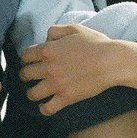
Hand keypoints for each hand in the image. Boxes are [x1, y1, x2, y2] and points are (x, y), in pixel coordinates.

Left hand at [20, 23, 134, 114]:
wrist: (112, 61)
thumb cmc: (96, 43)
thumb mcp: (75, 28)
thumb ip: (56, 31)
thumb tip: (46, 39)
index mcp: (48, 50)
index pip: (25, 56)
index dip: (25, 59)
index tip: (29, 62)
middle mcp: (48, 68)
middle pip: (25, 75)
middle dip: (25, 75)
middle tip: (30, 77)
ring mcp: (56, 84)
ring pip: (32, 93)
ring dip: (32, 93)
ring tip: (36, 92)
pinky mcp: (66, 98)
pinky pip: (47, 109)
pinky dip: (44, 109)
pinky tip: (45, 106)